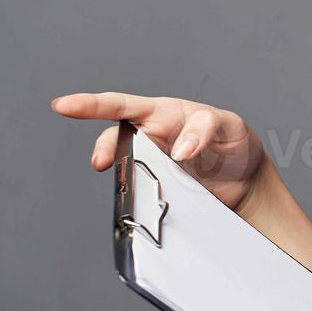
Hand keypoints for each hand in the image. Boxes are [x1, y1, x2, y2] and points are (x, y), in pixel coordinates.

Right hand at [50, 92, 267, 210]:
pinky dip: (139, 200)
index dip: (90, 104)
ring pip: (124, 170)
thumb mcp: (228, 126)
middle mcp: (150, 140)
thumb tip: (178, 147)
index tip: (64, 106)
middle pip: (115, 140)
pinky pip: (140, 196)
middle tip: (102, 162)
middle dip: (105, 148)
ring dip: (124, 177)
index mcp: (162, 114)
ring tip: (137, 184)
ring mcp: (151, 168)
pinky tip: (148, 206)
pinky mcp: (157, 193)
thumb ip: (205, 128)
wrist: (247, 183)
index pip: (121, 105)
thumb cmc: (233, 143)